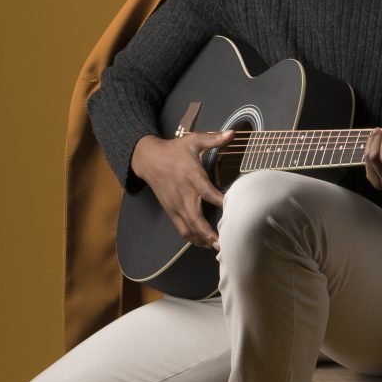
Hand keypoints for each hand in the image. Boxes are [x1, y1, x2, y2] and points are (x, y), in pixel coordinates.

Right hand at [132, 130, 235, 248]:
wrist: (148, 159)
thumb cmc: (174, 150)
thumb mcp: (193, 140)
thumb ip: (213, 139)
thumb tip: (233, 133)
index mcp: (192, 177)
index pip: (207, 193)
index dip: (220, 202)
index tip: (232, 210)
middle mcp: (183, 194)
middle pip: (196, 218)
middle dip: (209, 233)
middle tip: (223, 243)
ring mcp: (175, 205)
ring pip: (188, 228)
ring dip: (201, 240)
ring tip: (216, 247)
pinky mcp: (170, 210)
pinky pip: (181, 228)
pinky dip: (192, 238)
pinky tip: (203, 243)